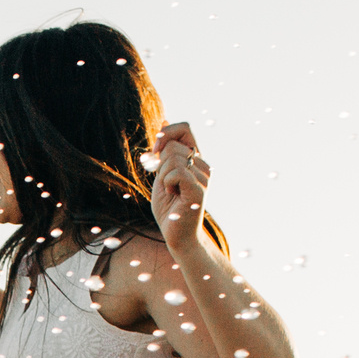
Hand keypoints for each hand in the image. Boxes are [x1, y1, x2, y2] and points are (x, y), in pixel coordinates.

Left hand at [146, 121, 210, 251]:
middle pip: (173, 145)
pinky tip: (173, 196)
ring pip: (172, 159)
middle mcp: (203, 165)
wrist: (177, 235)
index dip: (166, 134)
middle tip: (166, 185)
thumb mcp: (162, 173)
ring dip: (163, 177)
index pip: (184, 127)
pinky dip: (167, 184)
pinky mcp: (199, 190)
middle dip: (160, 164)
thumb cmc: (169, 208)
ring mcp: (203, 177)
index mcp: (195, 159)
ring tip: (171, 193)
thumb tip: (164, 122)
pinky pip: (176, 173)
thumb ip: (163, 151)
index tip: (155, 152)